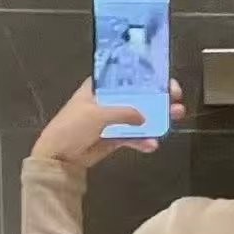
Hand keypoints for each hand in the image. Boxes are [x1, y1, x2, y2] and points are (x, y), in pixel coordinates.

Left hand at [31, 78, 184, 170]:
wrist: (58, 157)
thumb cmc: (72, 127)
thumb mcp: (96, 114)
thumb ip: (123, 112)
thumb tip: (144, 118)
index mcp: (100, 87)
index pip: (126, 76)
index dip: (146, 76)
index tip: (165, 79)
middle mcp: (109, 100)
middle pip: (138, 95)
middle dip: (158, 97)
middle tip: (175, 99)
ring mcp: (113, 120)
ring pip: (140, 116)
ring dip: (158, 117)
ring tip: (175, 117)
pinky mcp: (114, 137)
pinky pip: (134, 136)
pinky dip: (144, 140)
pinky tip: (152, 144)